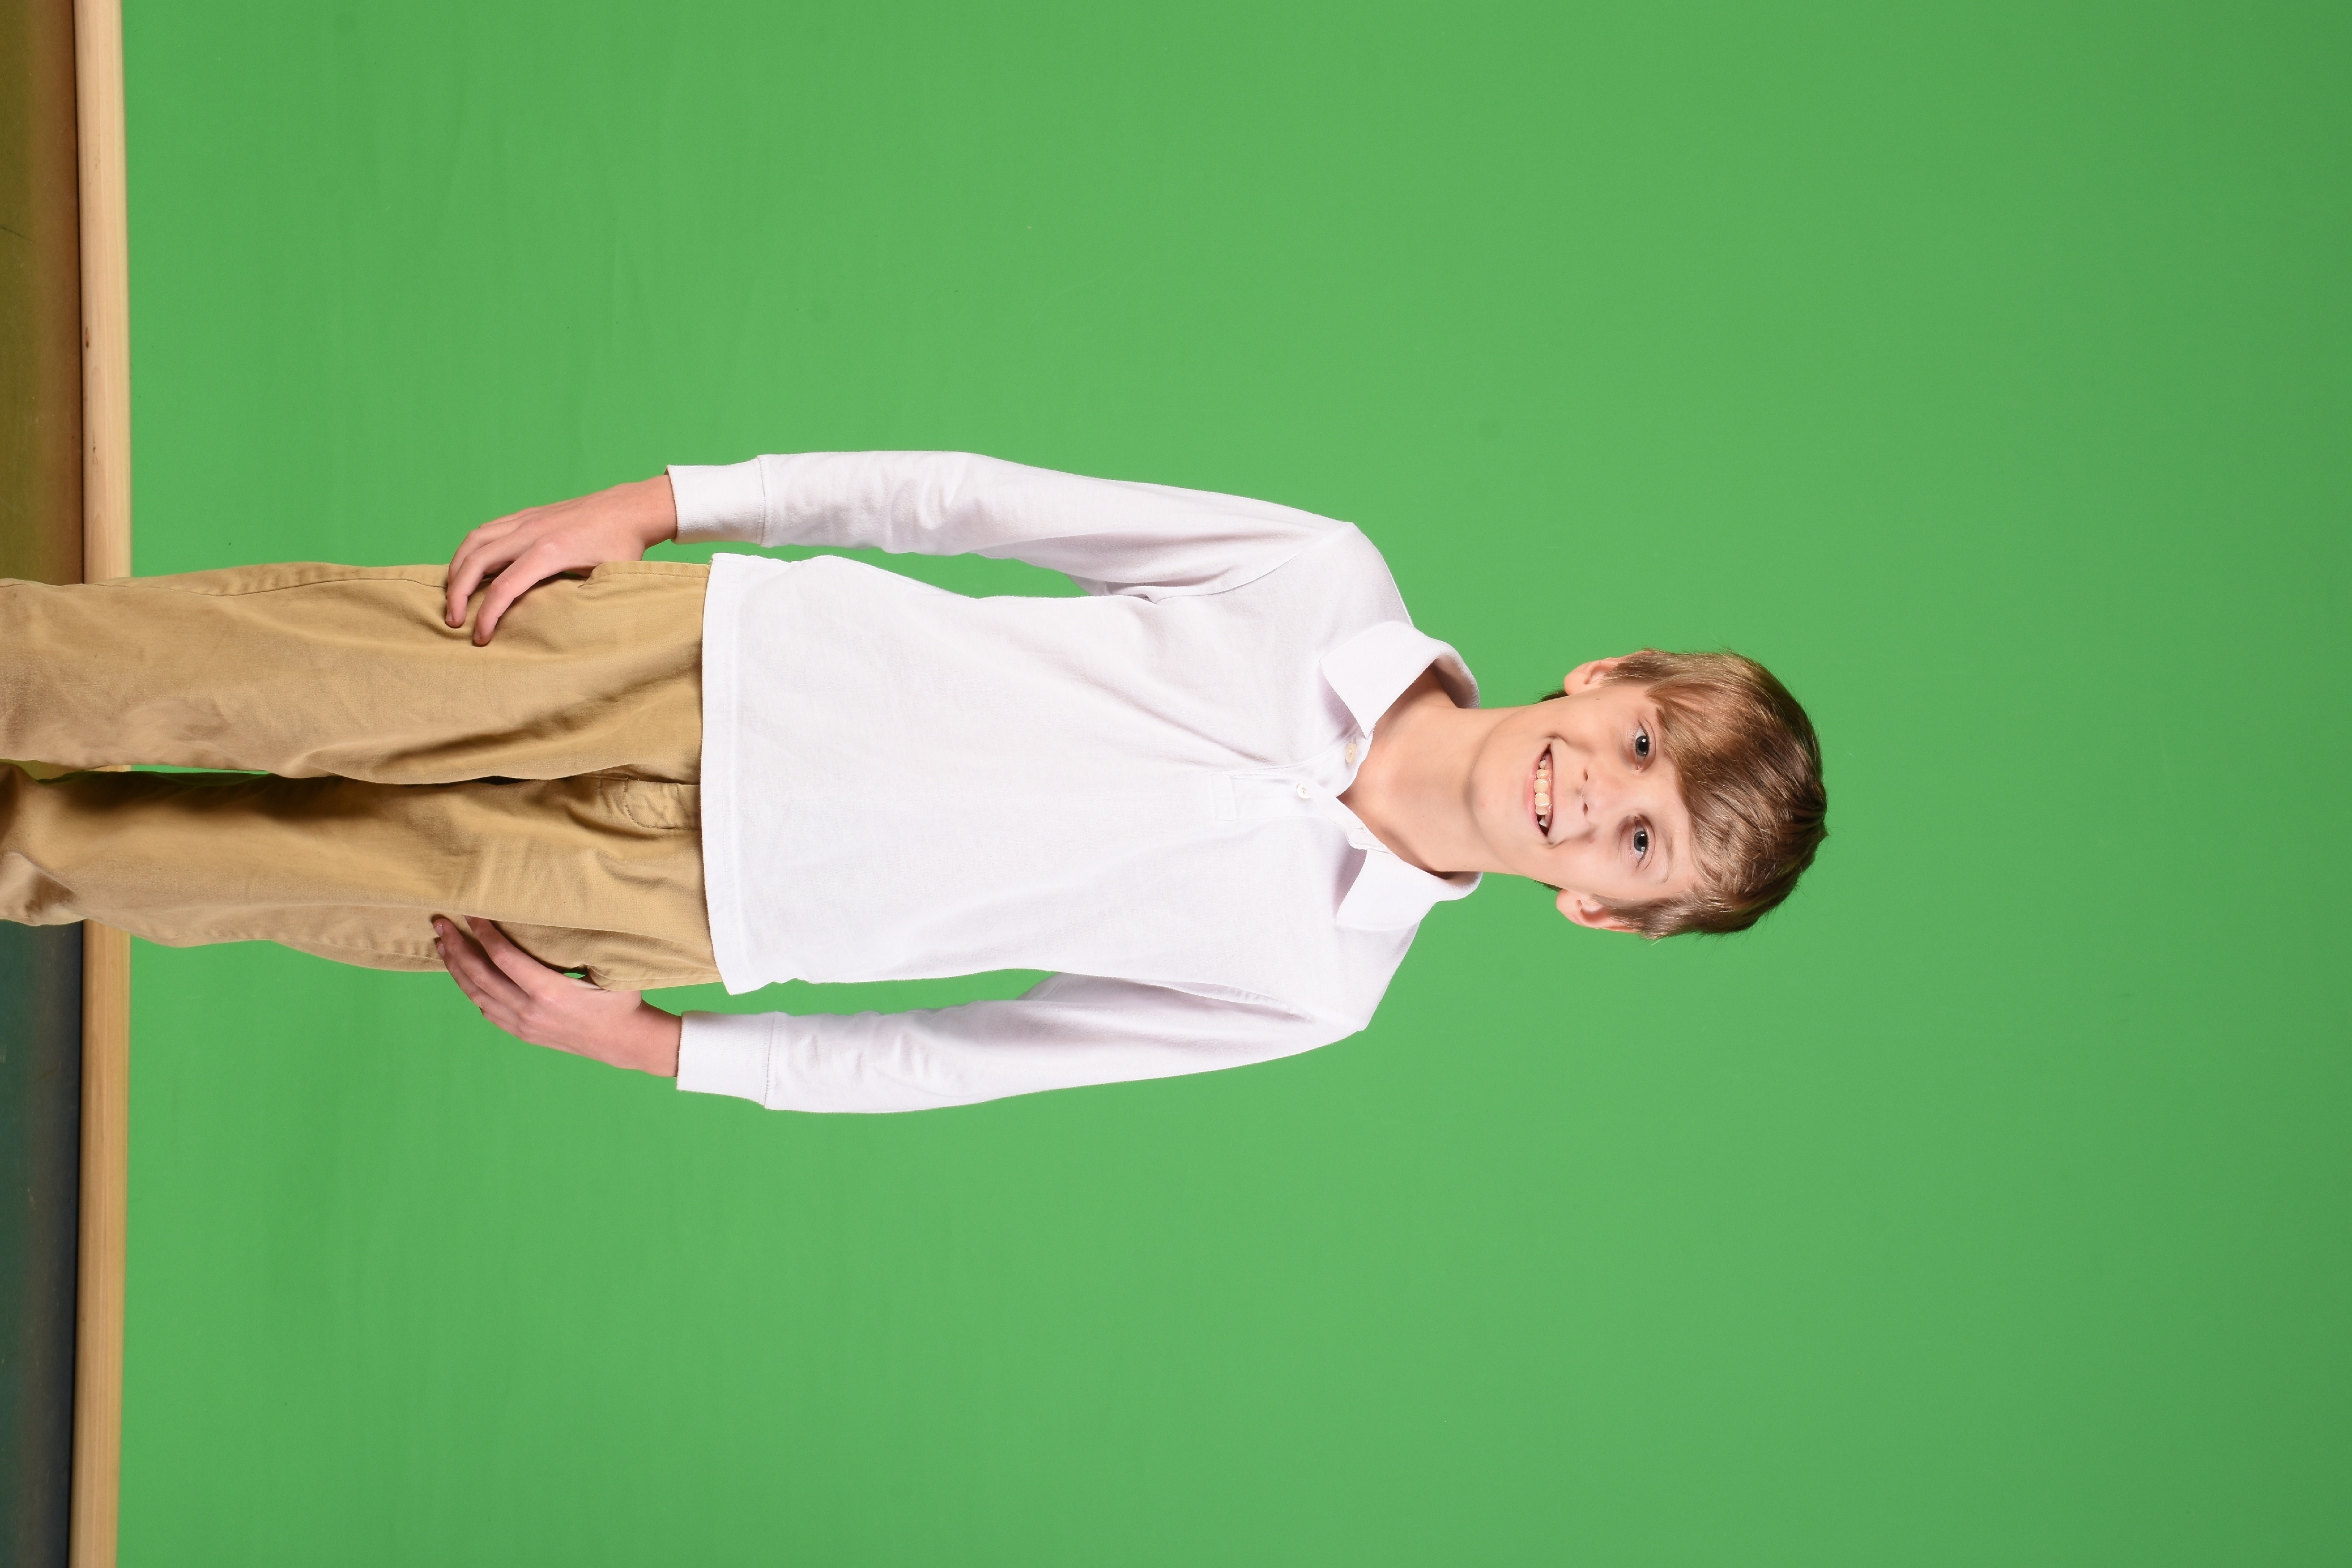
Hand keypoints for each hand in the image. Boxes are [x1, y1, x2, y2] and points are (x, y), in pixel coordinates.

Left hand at [434, 916, 681, 1076]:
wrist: (623, 1041)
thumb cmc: (620, 999)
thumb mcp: (605, 968)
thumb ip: (578, 946)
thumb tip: (553, 915)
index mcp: (549, 992)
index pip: (504, 957)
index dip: (483, 932)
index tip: (471, 912)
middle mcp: (530, 1010)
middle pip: (480, 975)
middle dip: (457, 946)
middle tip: (441, 923)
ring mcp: (523, 1025)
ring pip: (476, 995)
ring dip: (456, 968)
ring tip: (443, 946)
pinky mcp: (523, 1033)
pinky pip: (487, 1010)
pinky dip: (471, 990)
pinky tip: (466, 975)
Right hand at [445, 473, 678, 643]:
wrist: (629, 508)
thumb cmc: (623, 546)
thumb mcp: (608, 578)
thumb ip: (583, 601)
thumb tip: (564, 632)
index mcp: (551, 551)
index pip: (504, 587)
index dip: (487, 616)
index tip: (481, 637)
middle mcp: (531, 532)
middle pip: (476, 561)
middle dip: (457, 593)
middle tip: (453, 621)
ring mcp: (526, 520)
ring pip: (474, 540)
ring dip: (456, 568)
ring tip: (452, 595)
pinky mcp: (526, 515)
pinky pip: (486, 530)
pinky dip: (469, 550)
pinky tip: (468, 568)